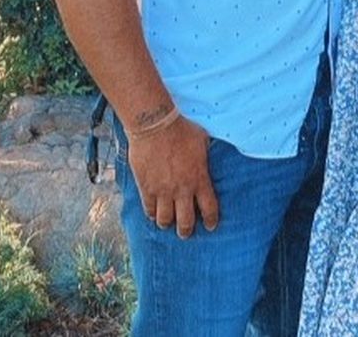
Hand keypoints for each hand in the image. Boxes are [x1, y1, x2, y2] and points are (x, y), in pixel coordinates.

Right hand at [126, 116, 218, 238]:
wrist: (155, 125)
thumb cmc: (182, 129)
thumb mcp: (202, 140)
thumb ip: (206, 154)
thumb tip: (212, 154)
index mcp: (199, 179)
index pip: (209, 208)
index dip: (210, 220)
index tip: (210, 226)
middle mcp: (182, 190)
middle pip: (185, 221)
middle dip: (186, 230)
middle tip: (186, 232)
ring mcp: (163, 191)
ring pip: (165, 220)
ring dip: (167, 223)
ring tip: (167, 223)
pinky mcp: (146, 188)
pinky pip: (149, 209)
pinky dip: (152, 213)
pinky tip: (153, 213)